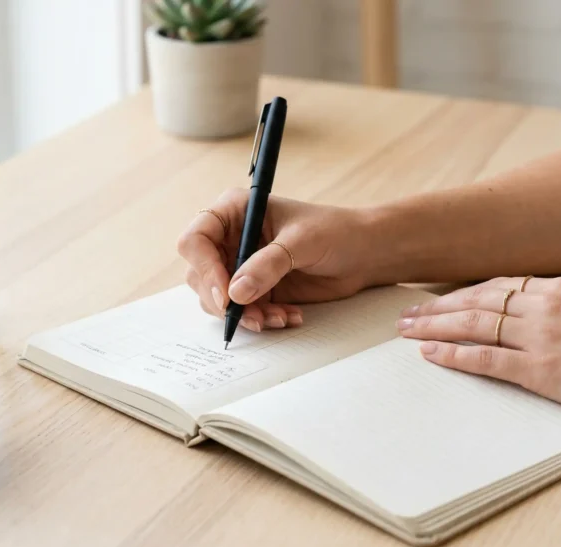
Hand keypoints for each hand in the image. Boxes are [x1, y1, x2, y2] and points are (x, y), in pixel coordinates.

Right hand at [178, 189, 374, 331]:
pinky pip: (242, 312)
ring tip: (278, 317)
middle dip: (224, 301)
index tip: (226, 295)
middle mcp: (230, 238)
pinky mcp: (254, 290)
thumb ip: (268, 265)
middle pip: (200, 274)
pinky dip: (261, 320)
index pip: (196, 240)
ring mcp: (240, 266)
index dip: (205, 269)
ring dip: (244, 315)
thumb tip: (235, 292)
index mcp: (234, 212)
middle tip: (252, 316)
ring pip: (217, 299)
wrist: (364, 254)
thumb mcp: (302, 242)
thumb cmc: (336, 232)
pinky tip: (289, 316)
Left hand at [396, 276, 560, 428]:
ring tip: (407, 331)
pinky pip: (485, 359)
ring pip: (473, 324)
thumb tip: (531, 312)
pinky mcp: (540, 369)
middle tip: (406, 314)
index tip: (439, 300)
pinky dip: (453, 355)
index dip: (462, 293)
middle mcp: (544, 306)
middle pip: (476, 300)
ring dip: (434, 327)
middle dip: (436, 307)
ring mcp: (540, 337)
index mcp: (558, 288)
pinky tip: (430, 355)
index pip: (497, 284)